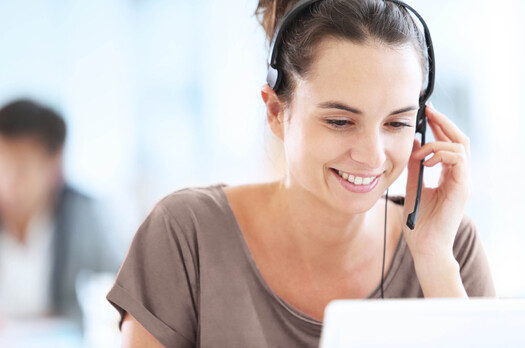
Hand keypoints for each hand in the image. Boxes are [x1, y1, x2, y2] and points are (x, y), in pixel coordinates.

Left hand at [403, 103, 470, 265]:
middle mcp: (460, 177)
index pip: (449, 144)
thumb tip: (414, 143)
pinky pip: (458, 160)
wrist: (426, 246)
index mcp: (450, 176)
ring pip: (460, 147)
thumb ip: (414, 167)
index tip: (425, 113)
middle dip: (443, 123)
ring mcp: (463, 182)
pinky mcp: (462, 188)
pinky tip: (425, 161)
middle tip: (428, 110)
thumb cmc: (419, 222)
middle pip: (459, 140)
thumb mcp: (412, 187)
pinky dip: (441, 154)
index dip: (439, 127)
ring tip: (420, 152)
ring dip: (438, 142)